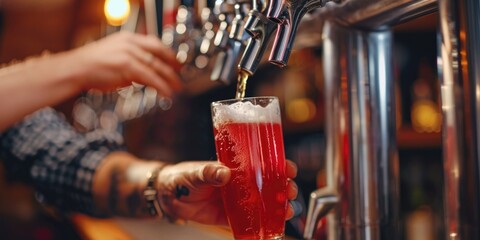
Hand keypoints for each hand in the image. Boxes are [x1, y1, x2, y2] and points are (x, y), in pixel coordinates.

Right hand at [68, 31, 182, 96]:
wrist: (75, 69)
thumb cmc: (91, 68)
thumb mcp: (115, 59)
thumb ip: (132, 64)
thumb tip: (146, 75)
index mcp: (127, 38)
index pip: (153, 43)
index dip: (167, 53)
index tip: (175, 61)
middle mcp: (130, 43)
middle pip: (159, 53)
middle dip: (173, 64)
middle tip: (181, 74)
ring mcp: (129, 53)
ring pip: (157, 66)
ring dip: (170, 79)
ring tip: (178, 89)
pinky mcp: (127, 66)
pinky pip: (150, 77)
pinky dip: (161, 87)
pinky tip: (167, 94)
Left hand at [157, 160, 297, 224]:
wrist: (170, 197)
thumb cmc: (183, 177)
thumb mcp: (196, 171)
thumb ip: (209, 171)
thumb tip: (224, 173)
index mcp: (236, 167)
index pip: (262, 164)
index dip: (278, 165)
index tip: (289, 168)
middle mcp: (241, 184)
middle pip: (269, 185)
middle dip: (284, 188)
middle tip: (291, 192)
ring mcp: (238, 201)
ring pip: (264, 204)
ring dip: (278, 207)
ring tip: (288, 211)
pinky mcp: (231, 217)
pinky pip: (249, 222)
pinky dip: (262, 225)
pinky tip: (273, 228)